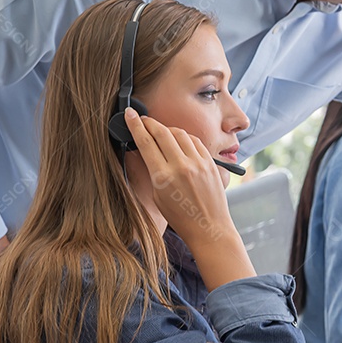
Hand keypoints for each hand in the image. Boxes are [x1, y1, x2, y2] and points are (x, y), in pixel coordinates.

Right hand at [124, 107, 234, 246]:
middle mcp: (181, 167)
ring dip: (167, 129)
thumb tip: (142, 149)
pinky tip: (179, 140)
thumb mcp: (157, 196)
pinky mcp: (211, 163)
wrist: (208, 227)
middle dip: (150, 123)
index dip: (136, 126)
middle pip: (162, 133)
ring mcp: (198, 163)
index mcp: (163, 177)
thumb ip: (151, 170)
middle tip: (142, 119)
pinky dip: (185, 137)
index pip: (146, 142)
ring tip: (160, 132)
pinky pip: (195, 141)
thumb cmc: (180, 216)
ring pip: (180, 133)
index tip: (130, 115)